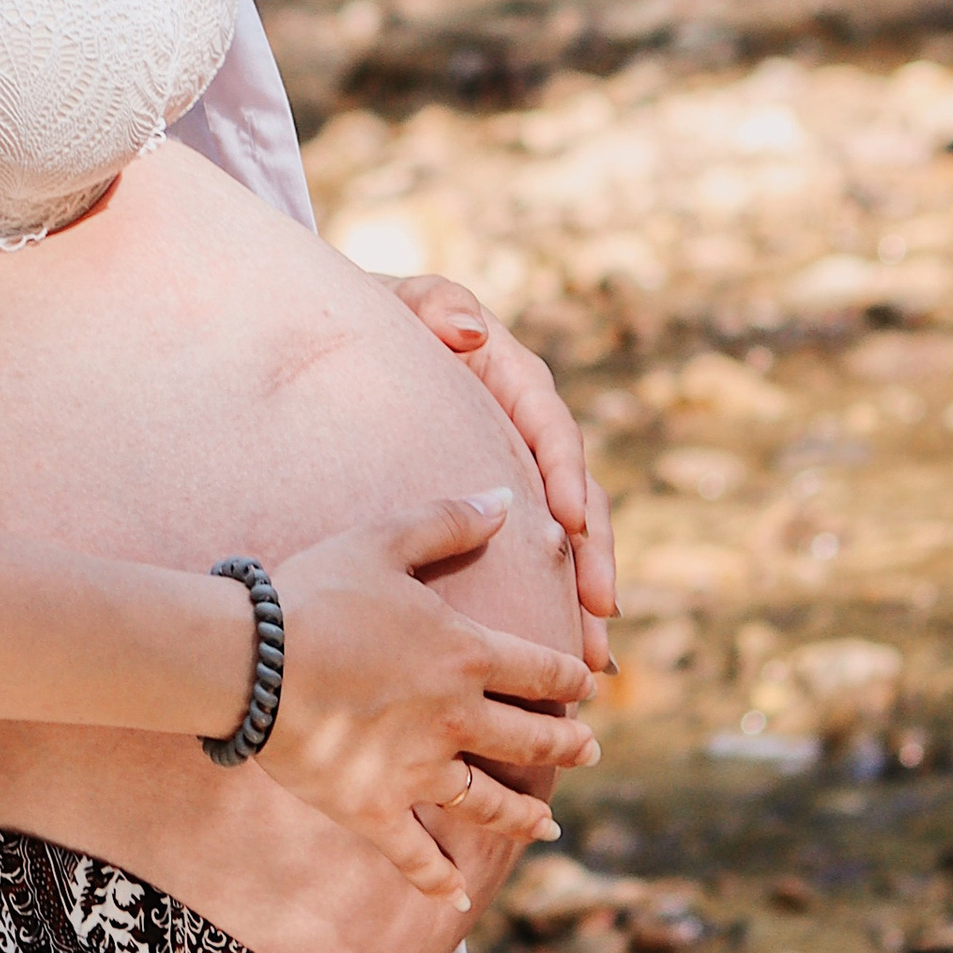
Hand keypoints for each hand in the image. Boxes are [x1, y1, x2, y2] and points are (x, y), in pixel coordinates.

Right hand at [258, 493, 597, 904]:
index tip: (591, 686)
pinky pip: (416, 855)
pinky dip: (439, 880)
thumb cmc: (318, 591)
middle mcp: (456, 720)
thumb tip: (509, 499)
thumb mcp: (386, 537)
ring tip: (550, 825)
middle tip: (589, 751)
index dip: (571, 678)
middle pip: (528, 740)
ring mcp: (419, 772)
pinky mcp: (376, 810)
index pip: (539, 670)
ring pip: (488, 803)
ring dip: (524, 815)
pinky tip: (458, 898)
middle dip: (566, 746)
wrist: (255, 660)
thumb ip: (450, 518)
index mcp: (466, 654)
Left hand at [391, 276, 619, 669]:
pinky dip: (556, 598)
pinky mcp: (500, 505)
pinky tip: (566, 650)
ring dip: (585, 591)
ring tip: (597, 652)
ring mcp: (518, 469)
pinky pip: (535, 552)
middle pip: (578, 493)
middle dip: (594, 554)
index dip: (567, 475)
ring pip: (568, 534)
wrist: (351, 344)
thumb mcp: (404, 300)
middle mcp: (527, 428)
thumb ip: (436, 303)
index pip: (552, 428)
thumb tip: (471, 328)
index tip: (571, 524)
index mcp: (514, 379)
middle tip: (601, 611)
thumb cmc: (381, 317)